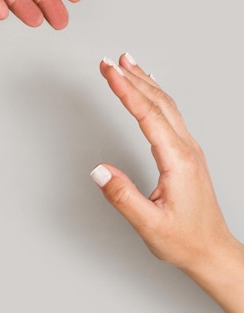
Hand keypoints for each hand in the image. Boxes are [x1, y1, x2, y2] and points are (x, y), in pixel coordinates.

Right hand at [90, 53, 232, 270]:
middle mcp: (186, 149)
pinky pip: (171, 113)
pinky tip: (150, 87)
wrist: (212, 251)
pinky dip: (155, 94)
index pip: (147, 114)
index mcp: (177, 160)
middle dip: (131, 77)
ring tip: (126, 63)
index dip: (125, 89)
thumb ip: (122, 196)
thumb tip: (99, 170)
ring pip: (166, 104)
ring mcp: (189, 149)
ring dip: (144, 81)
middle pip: (157, 101)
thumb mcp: (150, 225)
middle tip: (108, 61)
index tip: (108, 70)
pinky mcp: (187, 152)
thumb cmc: (185, 240)